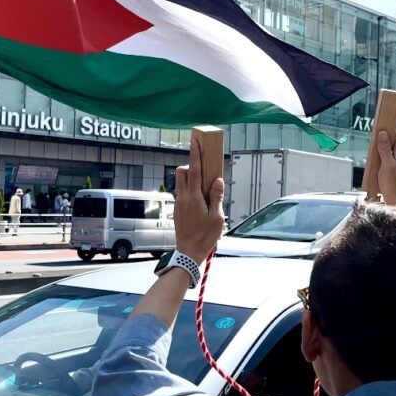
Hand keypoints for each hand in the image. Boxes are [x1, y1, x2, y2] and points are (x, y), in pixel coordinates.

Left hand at [174, 139, 225, 265]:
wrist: (189, 252)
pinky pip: (182, 192)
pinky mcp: (177, 210)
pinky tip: (200, 200)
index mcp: (194, 198)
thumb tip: (217, 180)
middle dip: (190, 165)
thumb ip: (216, 197)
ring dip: (190, 177)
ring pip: (180, 182)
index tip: (195, 142)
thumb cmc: (205, 237)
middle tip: (203, 168)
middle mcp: (183, 198)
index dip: (195, 155)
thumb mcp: (217, 217)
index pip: (193, 170)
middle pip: (182, 172)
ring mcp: (178, 204)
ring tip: (204, 187)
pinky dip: (189, 189)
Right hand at [375, 107, 395, 207]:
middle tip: (389, 108)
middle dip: (394, 120)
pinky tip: (377, 137)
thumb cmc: (394, 183)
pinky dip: (383, 140)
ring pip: (392, 138)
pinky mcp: (391, 161)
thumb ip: (384, 147)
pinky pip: (387, 147)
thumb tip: (383, 132)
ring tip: (382, 119)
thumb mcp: (387, 164)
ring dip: (387, 129)